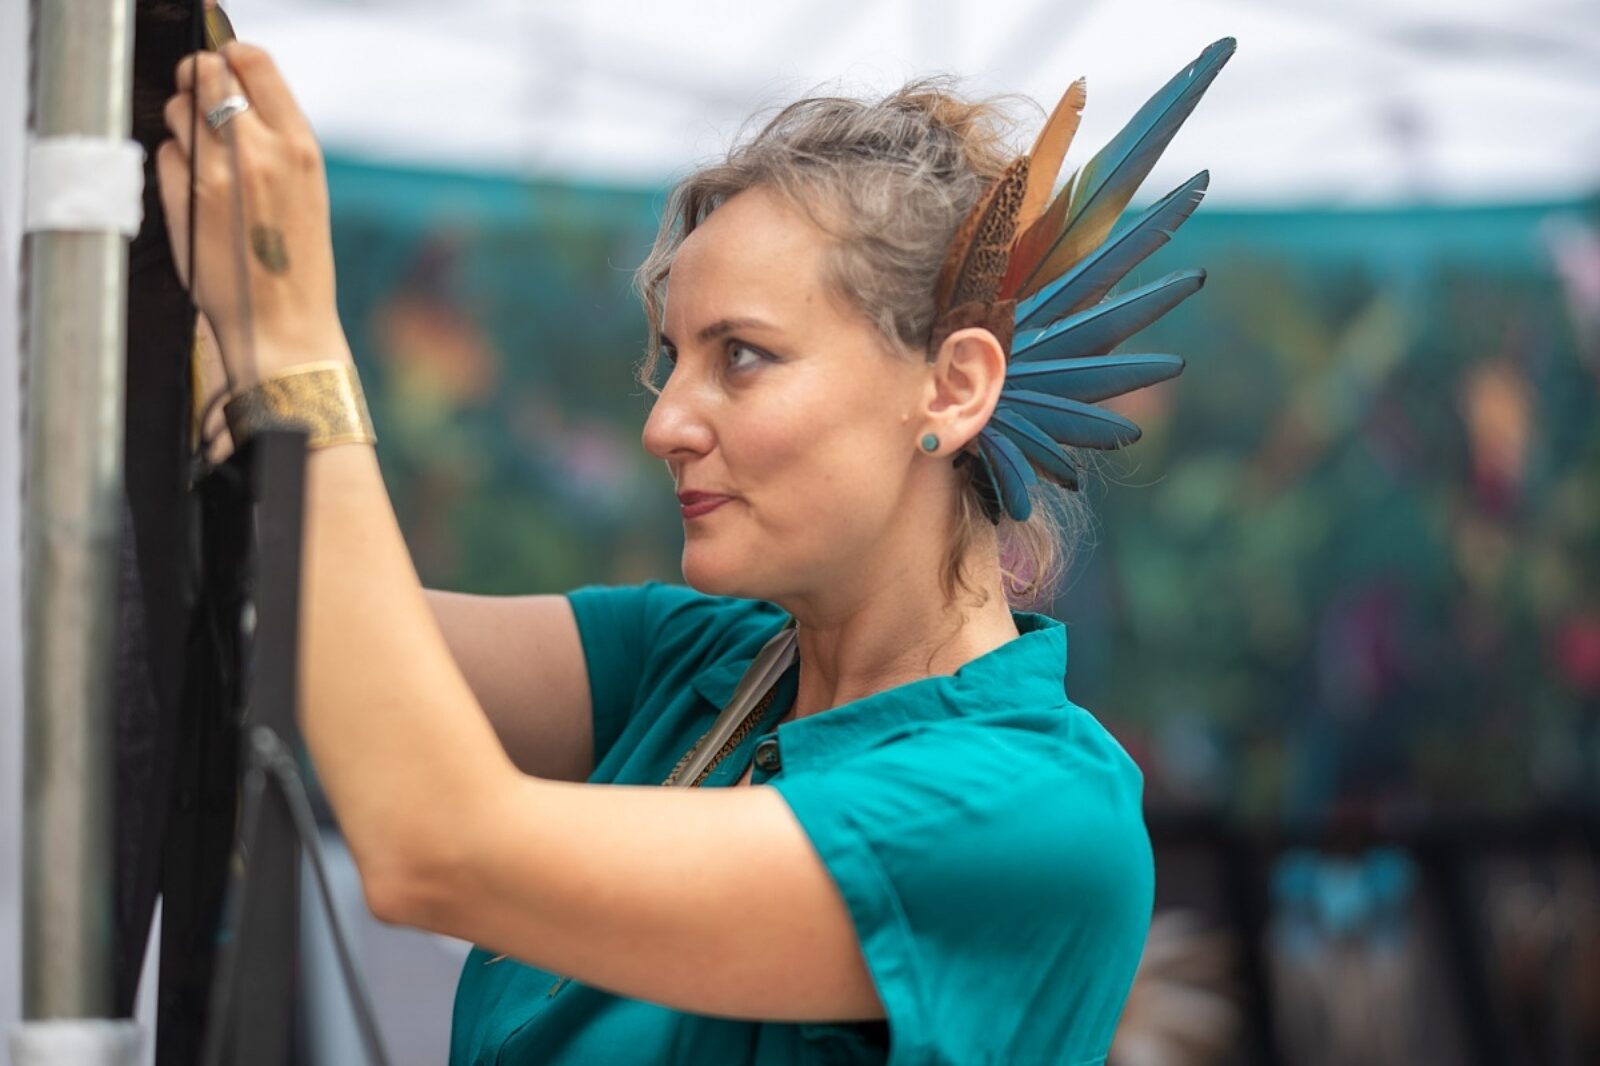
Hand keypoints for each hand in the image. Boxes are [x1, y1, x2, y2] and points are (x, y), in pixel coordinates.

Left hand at [156, 42, 347, 386]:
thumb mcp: (307, 190)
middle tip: (201, 102)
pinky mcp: (184, 198)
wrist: (284, 324)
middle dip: (198, 81)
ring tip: (205, 157)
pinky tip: (197, 194)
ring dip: (183, 122)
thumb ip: (276, 138)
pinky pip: (165, 153)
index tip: (226, 69)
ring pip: (178, 108)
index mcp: (300, 145)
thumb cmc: (297, 262)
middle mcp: (259, 151)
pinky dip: (174, 164)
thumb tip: (233, 88)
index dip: (230, 56)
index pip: (252, 60)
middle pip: (206, 72)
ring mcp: (217, 174)